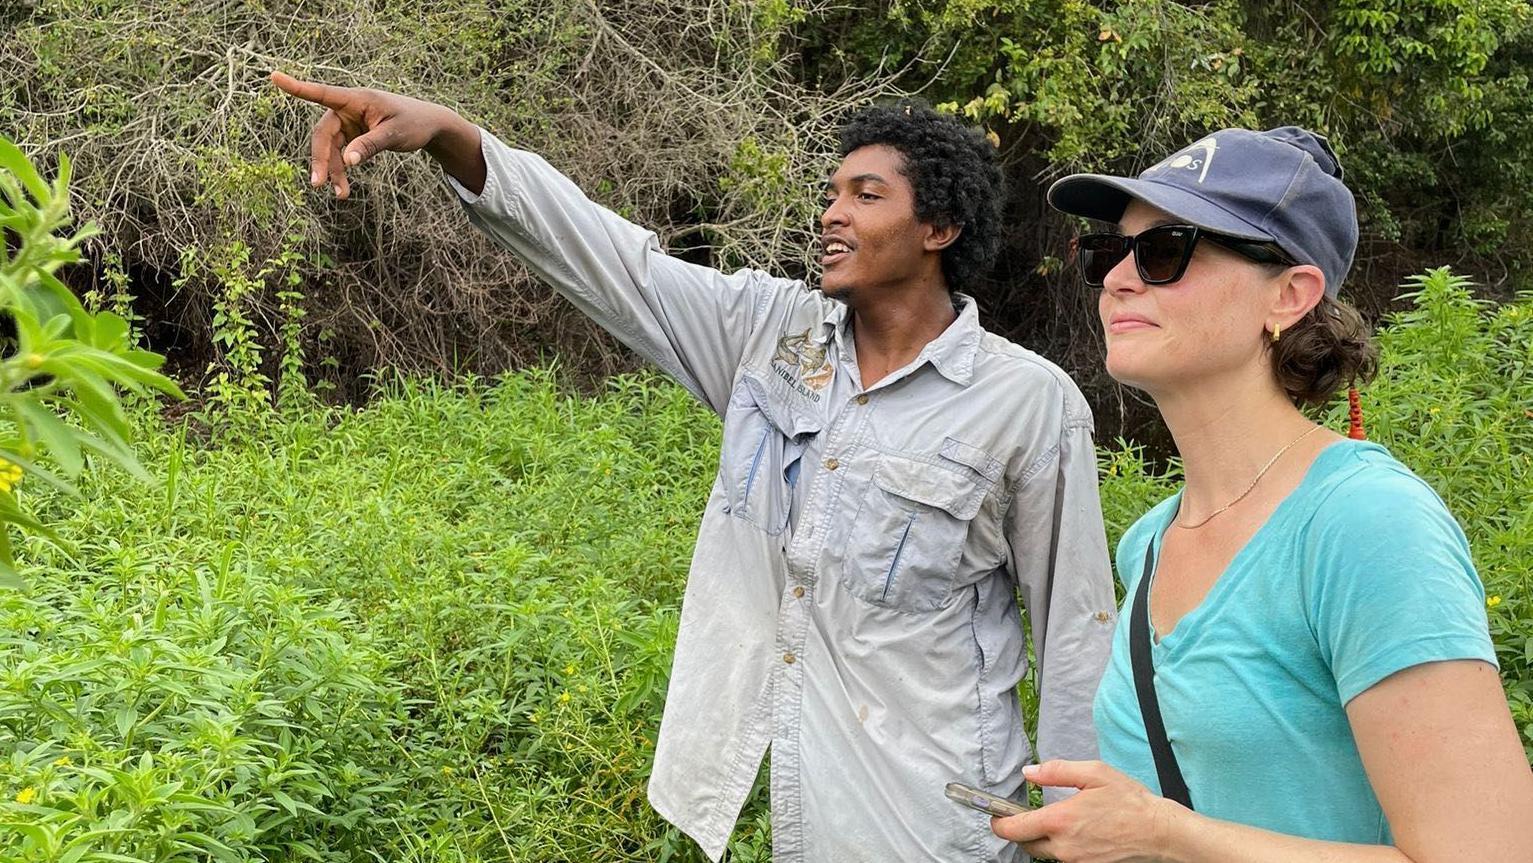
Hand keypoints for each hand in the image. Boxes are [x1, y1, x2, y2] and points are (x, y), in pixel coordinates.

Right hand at [270, 71, 460, 198]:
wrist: (429, 126)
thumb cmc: (414, 123)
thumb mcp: (394, 135)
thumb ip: (370, 146)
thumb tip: (347, 162)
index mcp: (357, 99)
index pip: (322, 93)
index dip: (297, 88)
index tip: (274, 77)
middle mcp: (348, 109)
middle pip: (323, 133)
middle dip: (320, 158)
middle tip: (318, 184)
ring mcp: (349, 123)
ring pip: (330, 148)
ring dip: (332, 171)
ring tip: (342, 195)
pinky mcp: (353, 135)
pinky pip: (340, 154)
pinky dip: (341, 170)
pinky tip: (343, 188)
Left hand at [990, 760, 1183, 862]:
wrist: (1159, 832)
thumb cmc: (1130, 801)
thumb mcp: (1094, 774)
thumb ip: (1057, 771)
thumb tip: (1030, 772)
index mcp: (1061, 820)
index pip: (1015, 829)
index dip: (999, 823)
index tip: (995, 816)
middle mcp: (1064, 846)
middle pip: (1026, 844)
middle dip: (1020, 832)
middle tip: (1026, 816)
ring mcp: (1075, 861)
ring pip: (1045, 853)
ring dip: (1043, 840)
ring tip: (1058, 822)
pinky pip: (1064, 859)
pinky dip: (1062, 847)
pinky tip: (1076, 833)